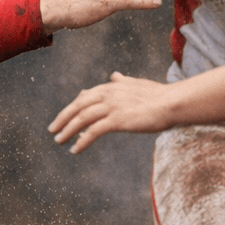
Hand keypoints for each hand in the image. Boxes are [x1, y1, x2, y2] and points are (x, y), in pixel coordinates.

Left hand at [49, 72, 175, 153]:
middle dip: (63, 118)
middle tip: (53, 129)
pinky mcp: (117, 120)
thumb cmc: (159, 96)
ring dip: (68, 130)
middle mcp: (108, 93)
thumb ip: (123, 81)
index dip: (73, 107)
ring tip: (59, 141)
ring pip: (82, 118)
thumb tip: (114, 75)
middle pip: (78, 106)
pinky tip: (75, 149)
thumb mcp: (137, 84)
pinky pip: (93, 131)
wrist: (172, 102)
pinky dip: (82, 141)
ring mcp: (112, 106)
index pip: (86, 96)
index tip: (65, 117)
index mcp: (112, 86)